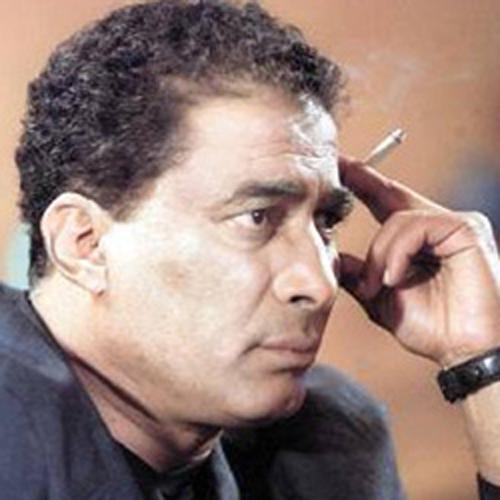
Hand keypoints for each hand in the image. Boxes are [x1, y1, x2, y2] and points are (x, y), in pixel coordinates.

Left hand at [338, 157, 499, 366]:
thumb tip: (332, 256)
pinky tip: (395, 278)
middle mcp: (437, 225)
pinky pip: (416, 228)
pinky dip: (398, 254)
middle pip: (389, 198)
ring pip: (397, 218)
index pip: (385, 201)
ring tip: (378, 284)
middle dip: (361, 183)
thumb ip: (357, 275)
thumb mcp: (380, 298)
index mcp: (418, 240)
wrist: (463, 351)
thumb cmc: (431, 327)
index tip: (338, 167)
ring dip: (379, 254)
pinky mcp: (465, 229)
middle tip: (338, 170)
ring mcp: (454, 224)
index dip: (362, 183)